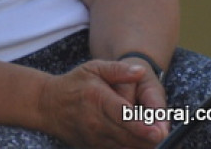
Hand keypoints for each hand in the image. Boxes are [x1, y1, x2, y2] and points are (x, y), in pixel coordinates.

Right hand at [39, 60, 167, 147]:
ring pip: (126, 148)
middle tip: (163, 134)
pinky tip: (138, 141)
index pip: (124, 115)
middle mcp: (96, 121)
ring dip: (142, 145)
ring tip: (153, 138)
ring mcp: (94, 137)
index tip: (160, 130)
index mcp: (98, 98)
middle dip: (150, 139)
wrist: (47, 105)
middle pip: (130, 136)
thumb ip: (119, 69)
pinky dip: (130, 148)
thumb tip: (140, 71)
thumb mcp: (93, 68)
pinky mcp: (93, 147)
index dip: (143, 126)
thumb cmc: (74, 84)